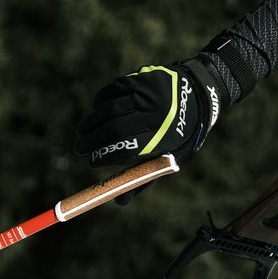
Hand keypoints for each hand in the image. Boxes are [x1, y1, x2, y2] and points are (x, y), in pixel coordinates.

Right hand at [73, 58, 221, 168]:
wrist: (198, 94)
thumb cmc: (178, 133)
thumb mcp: (168, 156)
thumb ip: (144, 177)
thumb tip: (118, 202)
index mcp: (165, 137)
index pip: (127, 149)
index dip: (105, 156)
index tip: (91, 162)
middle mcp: (157, 114)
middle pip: (115, 129)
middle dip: (92, 141)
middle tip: (78, 149)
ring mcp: (148, 93)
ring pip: (110, 108)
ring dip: (91, 122)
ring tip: (81, 133)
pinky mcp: (142, 77)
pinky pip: (113, 90)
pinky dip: (100, 102)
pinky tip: (95, 111)